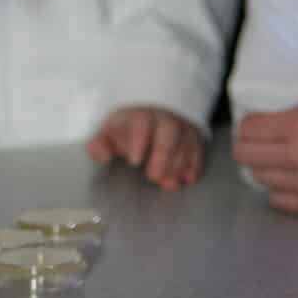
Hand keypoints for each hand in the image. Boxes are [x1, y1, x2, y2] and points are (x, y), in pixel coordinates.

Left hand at [88, 105, 204, 190]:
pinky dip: (195, 166)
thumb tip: (103, 155)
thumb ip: (99, 145)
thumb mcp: (109, 133)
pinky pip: (199, 150)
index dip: (139, 140)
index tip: (133, 161)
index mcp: (140, 116)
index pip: (141, 123)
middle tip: (154, 177)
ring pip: (186, 142)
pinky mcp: (195, 139)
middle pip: (169, 132)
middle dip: (163, 155)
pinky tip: (187, 179)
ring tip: (169, 182)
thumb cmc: (128, 129)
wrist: (151, 115)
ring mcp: (182, 128)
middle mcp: (165, 119)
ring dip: (179, 164)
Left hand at [231, 90, 297, 215]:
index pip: (249, 128)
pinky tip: (290, 180)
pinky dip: (279, 190)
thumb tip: (276, 119)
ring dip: (265, 168)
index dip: (250, 125)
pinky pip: (277, 201)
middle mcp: (293, 157)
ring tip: (280, 161)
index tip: (257, 124)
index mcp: (297, 126)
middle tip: (262, 142)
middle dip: (249, 146)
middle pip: (245, 156)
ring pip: (260, 179)